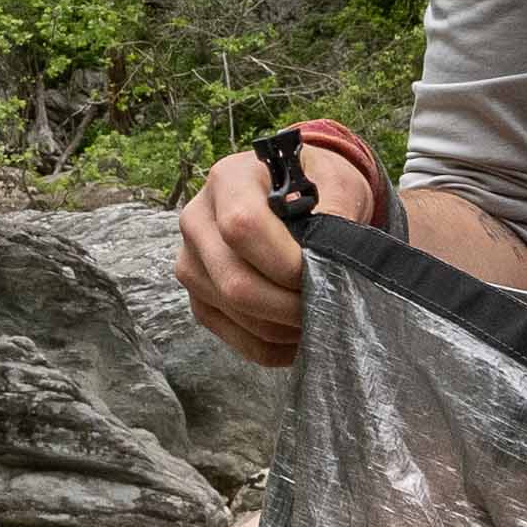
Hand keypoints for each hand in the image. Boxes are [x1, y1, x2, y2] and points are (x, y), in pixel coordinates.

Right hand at [174, 144, 378, 366]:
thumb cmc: (316, 187)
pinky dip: (272, 346)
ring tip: (319, 320)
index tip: (321, 273)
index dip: (285, 262)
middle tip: (328, 307)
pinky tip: (299, 336)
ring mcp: (191, 263)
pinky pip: (233, 336)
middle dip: (288, 305)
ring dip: (284, 328)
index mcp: (228, 180)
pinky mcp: (199, 298)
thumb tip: (331, 270)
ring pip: (235, 313)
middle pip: (234, 282)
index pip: (242, 228)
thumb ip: (333, 221)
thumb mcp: (334, 184)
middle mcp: (197, 220)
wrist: (296, 197)